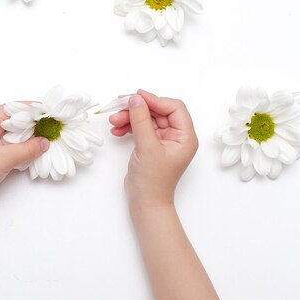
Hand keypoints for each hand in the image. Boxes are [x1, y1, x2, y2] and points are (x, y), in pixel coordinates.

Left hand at [0, 105, 48, 206]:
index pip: (12, 108)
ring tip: (42, 138)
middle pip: (11, 119)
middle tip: (48, 127)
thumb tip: (45, 142)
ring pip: (9, 131)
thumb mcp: (6, 159)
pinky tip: (29, 150)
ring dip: (25, 135)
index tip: (48, 113)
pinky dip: (18, 144)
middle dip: (30, 123)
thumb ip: (28, 149)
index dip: (31, 109)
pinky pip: (6, 142)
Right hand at [109, 90, 197, 208]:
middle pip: (158, 111)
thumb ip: (141, 120)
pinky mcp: (151, 145)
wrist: (145, 202)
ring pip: (147, 119)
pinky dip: (129, 126)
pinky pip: (141, 128)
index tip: (136, 97)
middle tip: (119, 107)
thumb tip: (135, 98)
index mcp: (185, 137)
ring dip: (130, 117)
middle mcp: (177, 136)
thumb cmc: (152, 180)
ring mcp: (163, 140)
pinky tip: (117, 130)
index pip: (174, 108)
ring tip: (114, 122)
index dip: (155, 100)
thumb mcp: (147, 147)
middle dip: (138, 109)